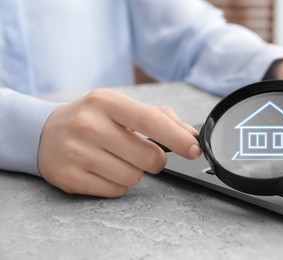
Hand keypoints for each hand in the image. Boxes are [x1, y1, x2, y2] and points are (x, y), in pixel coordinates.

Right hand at [38, 89, 200, 197]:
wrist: (44, 134)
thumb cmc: (92, 119)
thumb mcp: (120, 107)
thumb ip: (159, 117)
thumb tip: (190, 135)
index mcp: (106, 102)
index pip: (151, 121)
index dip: (178, 138)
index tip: (194, 149)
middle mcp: (89, 125)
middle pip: (148, 157)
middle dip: (155, 160)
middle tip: (142, 152)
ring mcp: (77, 153)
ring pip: (133, 177)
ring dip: (134, 171)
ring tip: (116, 158)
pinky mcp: (70, 178)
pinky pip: (116, 191)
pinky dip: (117, 184)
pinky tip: (103, 169)